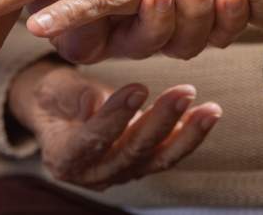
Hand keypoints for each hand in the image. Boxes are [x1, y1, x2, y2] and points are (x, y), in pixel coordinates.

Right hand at [8, 60, 220, 189]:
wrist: (58, 113)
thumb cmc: (53, 97)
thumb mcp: (52, 89)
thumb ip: (73, 96)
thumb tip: (96, 101)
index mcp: (63, 157)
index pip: (92, 141)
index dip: (115, 117)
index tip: (138, 88)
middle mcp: (93, 174)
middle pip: (130, 152)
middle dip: (161, 122)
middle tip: (184, 92)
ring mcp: (119, 173)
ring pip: (156, 158)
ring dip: (186, 134)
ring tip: (210, 109)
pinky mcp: (139, 166)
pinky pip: (167, 155)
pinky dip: (188, 136)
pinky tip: (206, 115)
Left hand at [40, 0, 249, 63]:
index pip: (221, 19)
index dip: (232, 14)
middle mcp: (155, 24)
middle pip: (192, 39)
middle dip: (200, 13)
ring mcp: (120, 36)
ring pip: (153, 42)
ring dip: (159, 17)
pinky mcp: (78, 39)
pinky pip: (86, 39)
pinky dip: (79, 19)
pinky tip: (83, 16)